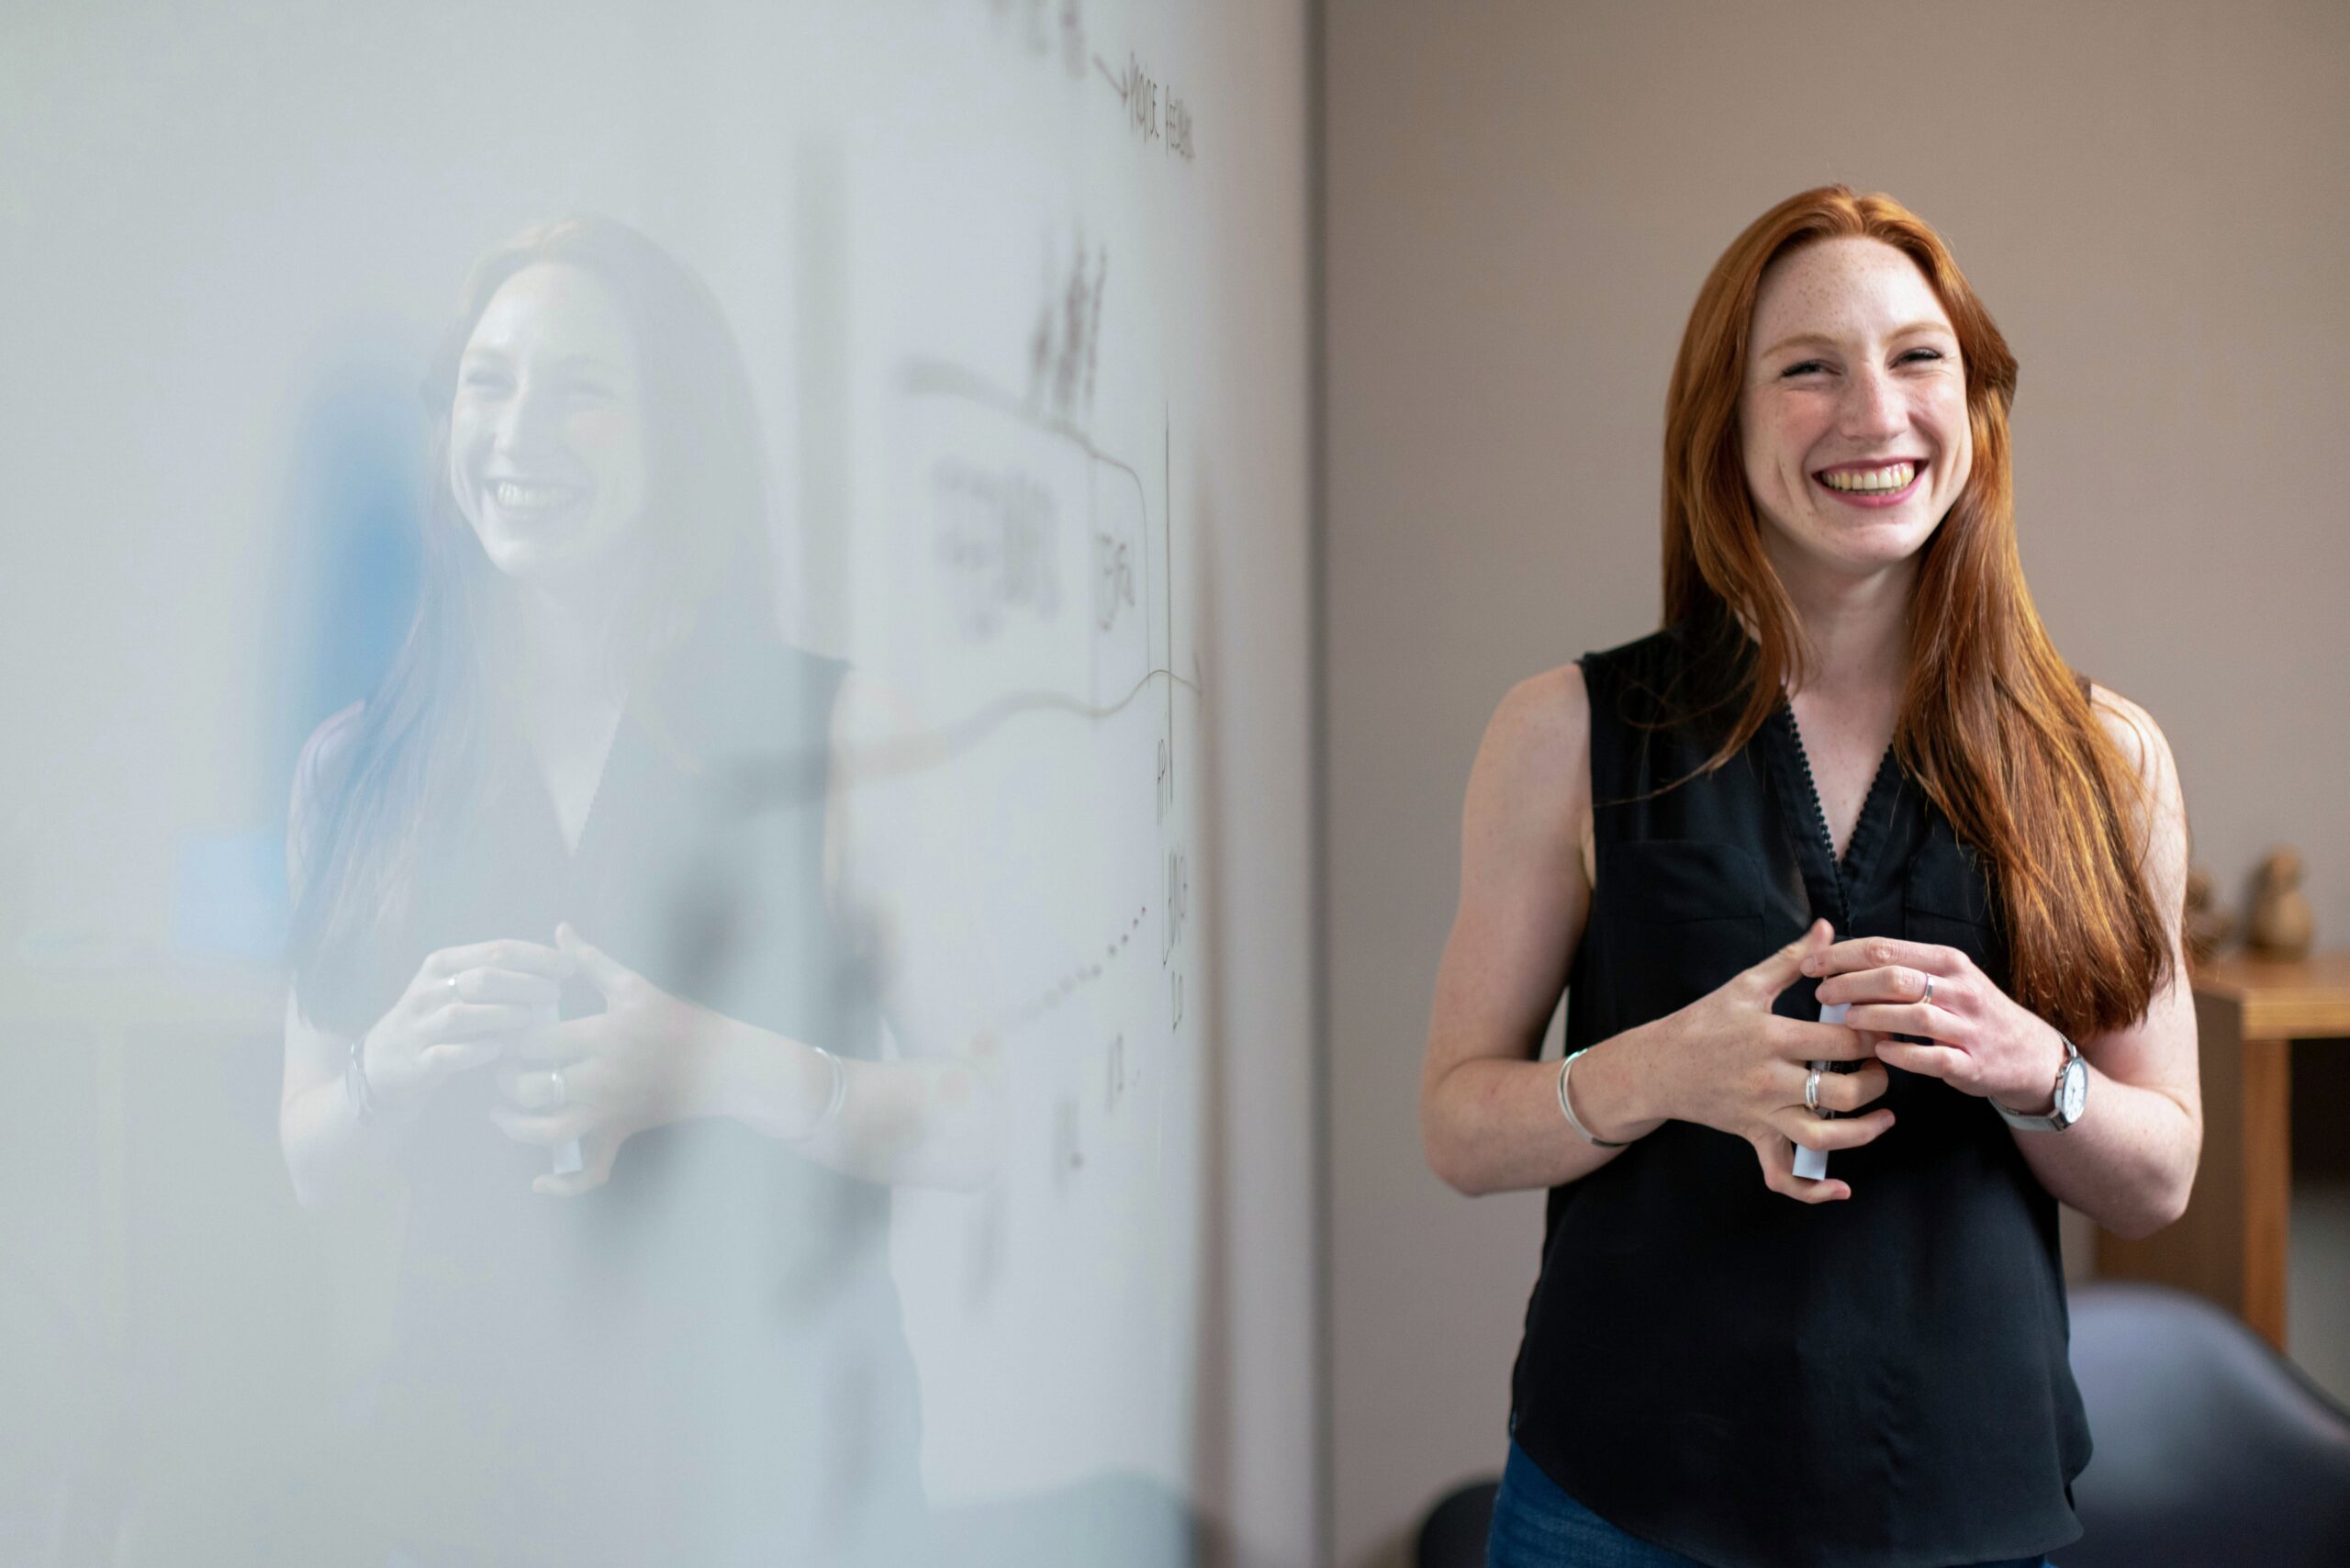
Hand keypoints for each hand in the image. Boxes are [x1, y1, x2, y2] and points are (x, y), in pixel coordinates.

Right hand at [360, 939, 573, 1115]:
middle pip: (484, 978)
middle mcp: (428, 990)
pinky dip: (477, 1051)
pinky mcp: (417, 1061)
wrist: (384, 1063)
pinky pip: (448, 1055)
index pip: (497, 949)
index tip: (570, 967)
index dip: (538, 956)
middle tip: (556, 994)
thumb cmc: (437, 1019)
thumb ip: (496, 972)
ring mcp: (420, 1026)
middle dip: (526, 984)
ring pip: (464, 1015)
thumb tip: (555, 965)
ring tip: (532, 1019)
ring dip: (504, 1016)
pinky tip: (500, 1049)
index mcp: (442, 963)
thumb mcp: (457, 986)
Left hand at [491, 923, 709, 1195]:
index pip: (535, 1041)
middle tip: (499, 1068)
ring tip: (501, 1113)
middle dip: (504, 1081)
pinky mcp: (620, 1133)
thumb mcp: (632, 985)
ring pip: (548, 1133)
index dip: (507, 1038)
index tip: (500, 1030)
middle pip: (532, 1089)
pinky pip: (590, 1172)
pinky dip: (562, 1184)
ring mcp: (610, 1110)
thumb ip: (590, 960)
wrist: (721, 1063)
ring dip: (515, 1127)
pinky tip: (538, 1179)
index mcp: (602, 1035)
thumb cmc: (674, 1019)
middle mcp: (602, 1077)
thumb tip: (559, 929)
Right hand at [1653, 918, 1894, 1202]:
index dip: (1876, 1035)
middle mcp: (1771, 1080)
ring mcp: (1763, 1114)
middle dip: (1877, 1080)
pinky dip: (1813, 1190)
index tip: (1887, 1026)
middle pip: (1844, 1092)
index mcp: (1772, 1037)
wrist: (1657, 1066)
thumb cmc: (1703, 1021)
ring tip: (1884, 1115)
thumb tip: (1827, 929)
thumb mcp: (1745, 985)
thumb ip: (1792, 959)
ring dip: (1865, 1132)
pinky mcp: (1755, 1137)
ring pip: (1825, 1137)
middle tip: (1883, 1065)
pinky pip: (1783, 1176)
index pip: (1843, 1042)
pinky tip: (1841, 1188)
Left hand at [1803, 936, 2067, 1113]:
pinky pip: (1933, 1057)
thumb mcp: (1946, 978)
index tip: (1810, 963)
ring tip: (1845, 1020)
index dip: (1842, 955)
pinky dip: (1903, 1054)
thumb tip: (1840, 959)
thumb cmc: (1971, 1012)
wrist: (2028, 1054)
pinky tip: (1879, 1051)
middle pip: (1894, 978)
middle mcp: (1959, 989)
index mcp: (1947, 962)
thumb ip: (1901, 967)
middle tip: (1821, 992)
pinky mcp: (1971, 1062)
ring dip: (1872, 1016)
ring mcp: (1968, 1027)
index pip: (1885, 949)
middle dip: (1850, 983)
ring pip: (1913, 1015)